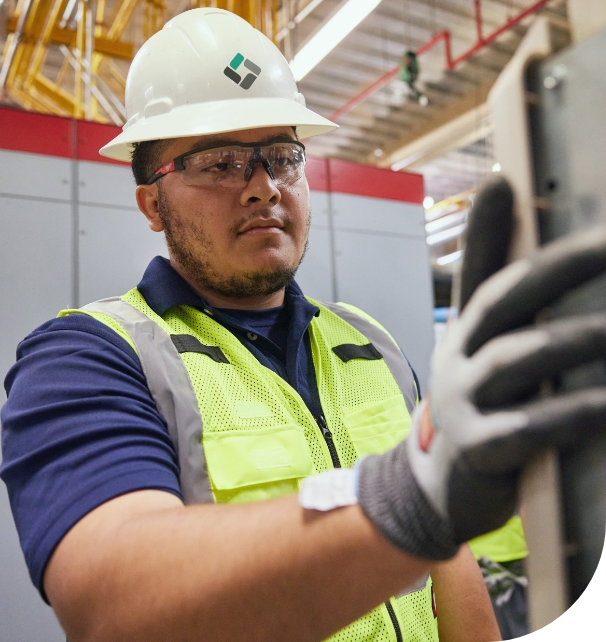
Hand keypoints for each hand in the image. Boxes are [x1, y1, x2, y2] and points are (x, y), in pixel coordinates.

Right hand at [358, 224, 605, 558]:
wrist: (442, 486)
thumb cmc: (482, 408)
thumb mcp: (483, 357)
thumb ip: (505, 309)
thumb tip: (518, 250)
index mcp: (464, 332)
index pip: (478, 272)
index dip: (488, 229)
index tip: (504, 181)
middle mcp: (457, 358)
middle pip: (500, 303)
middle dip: (558, 269)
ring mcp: (463, 404)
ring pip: (515, 359)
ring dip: (573, 338)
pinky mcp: (480, 452)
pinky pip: (528, 429)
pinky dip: (571, 413)